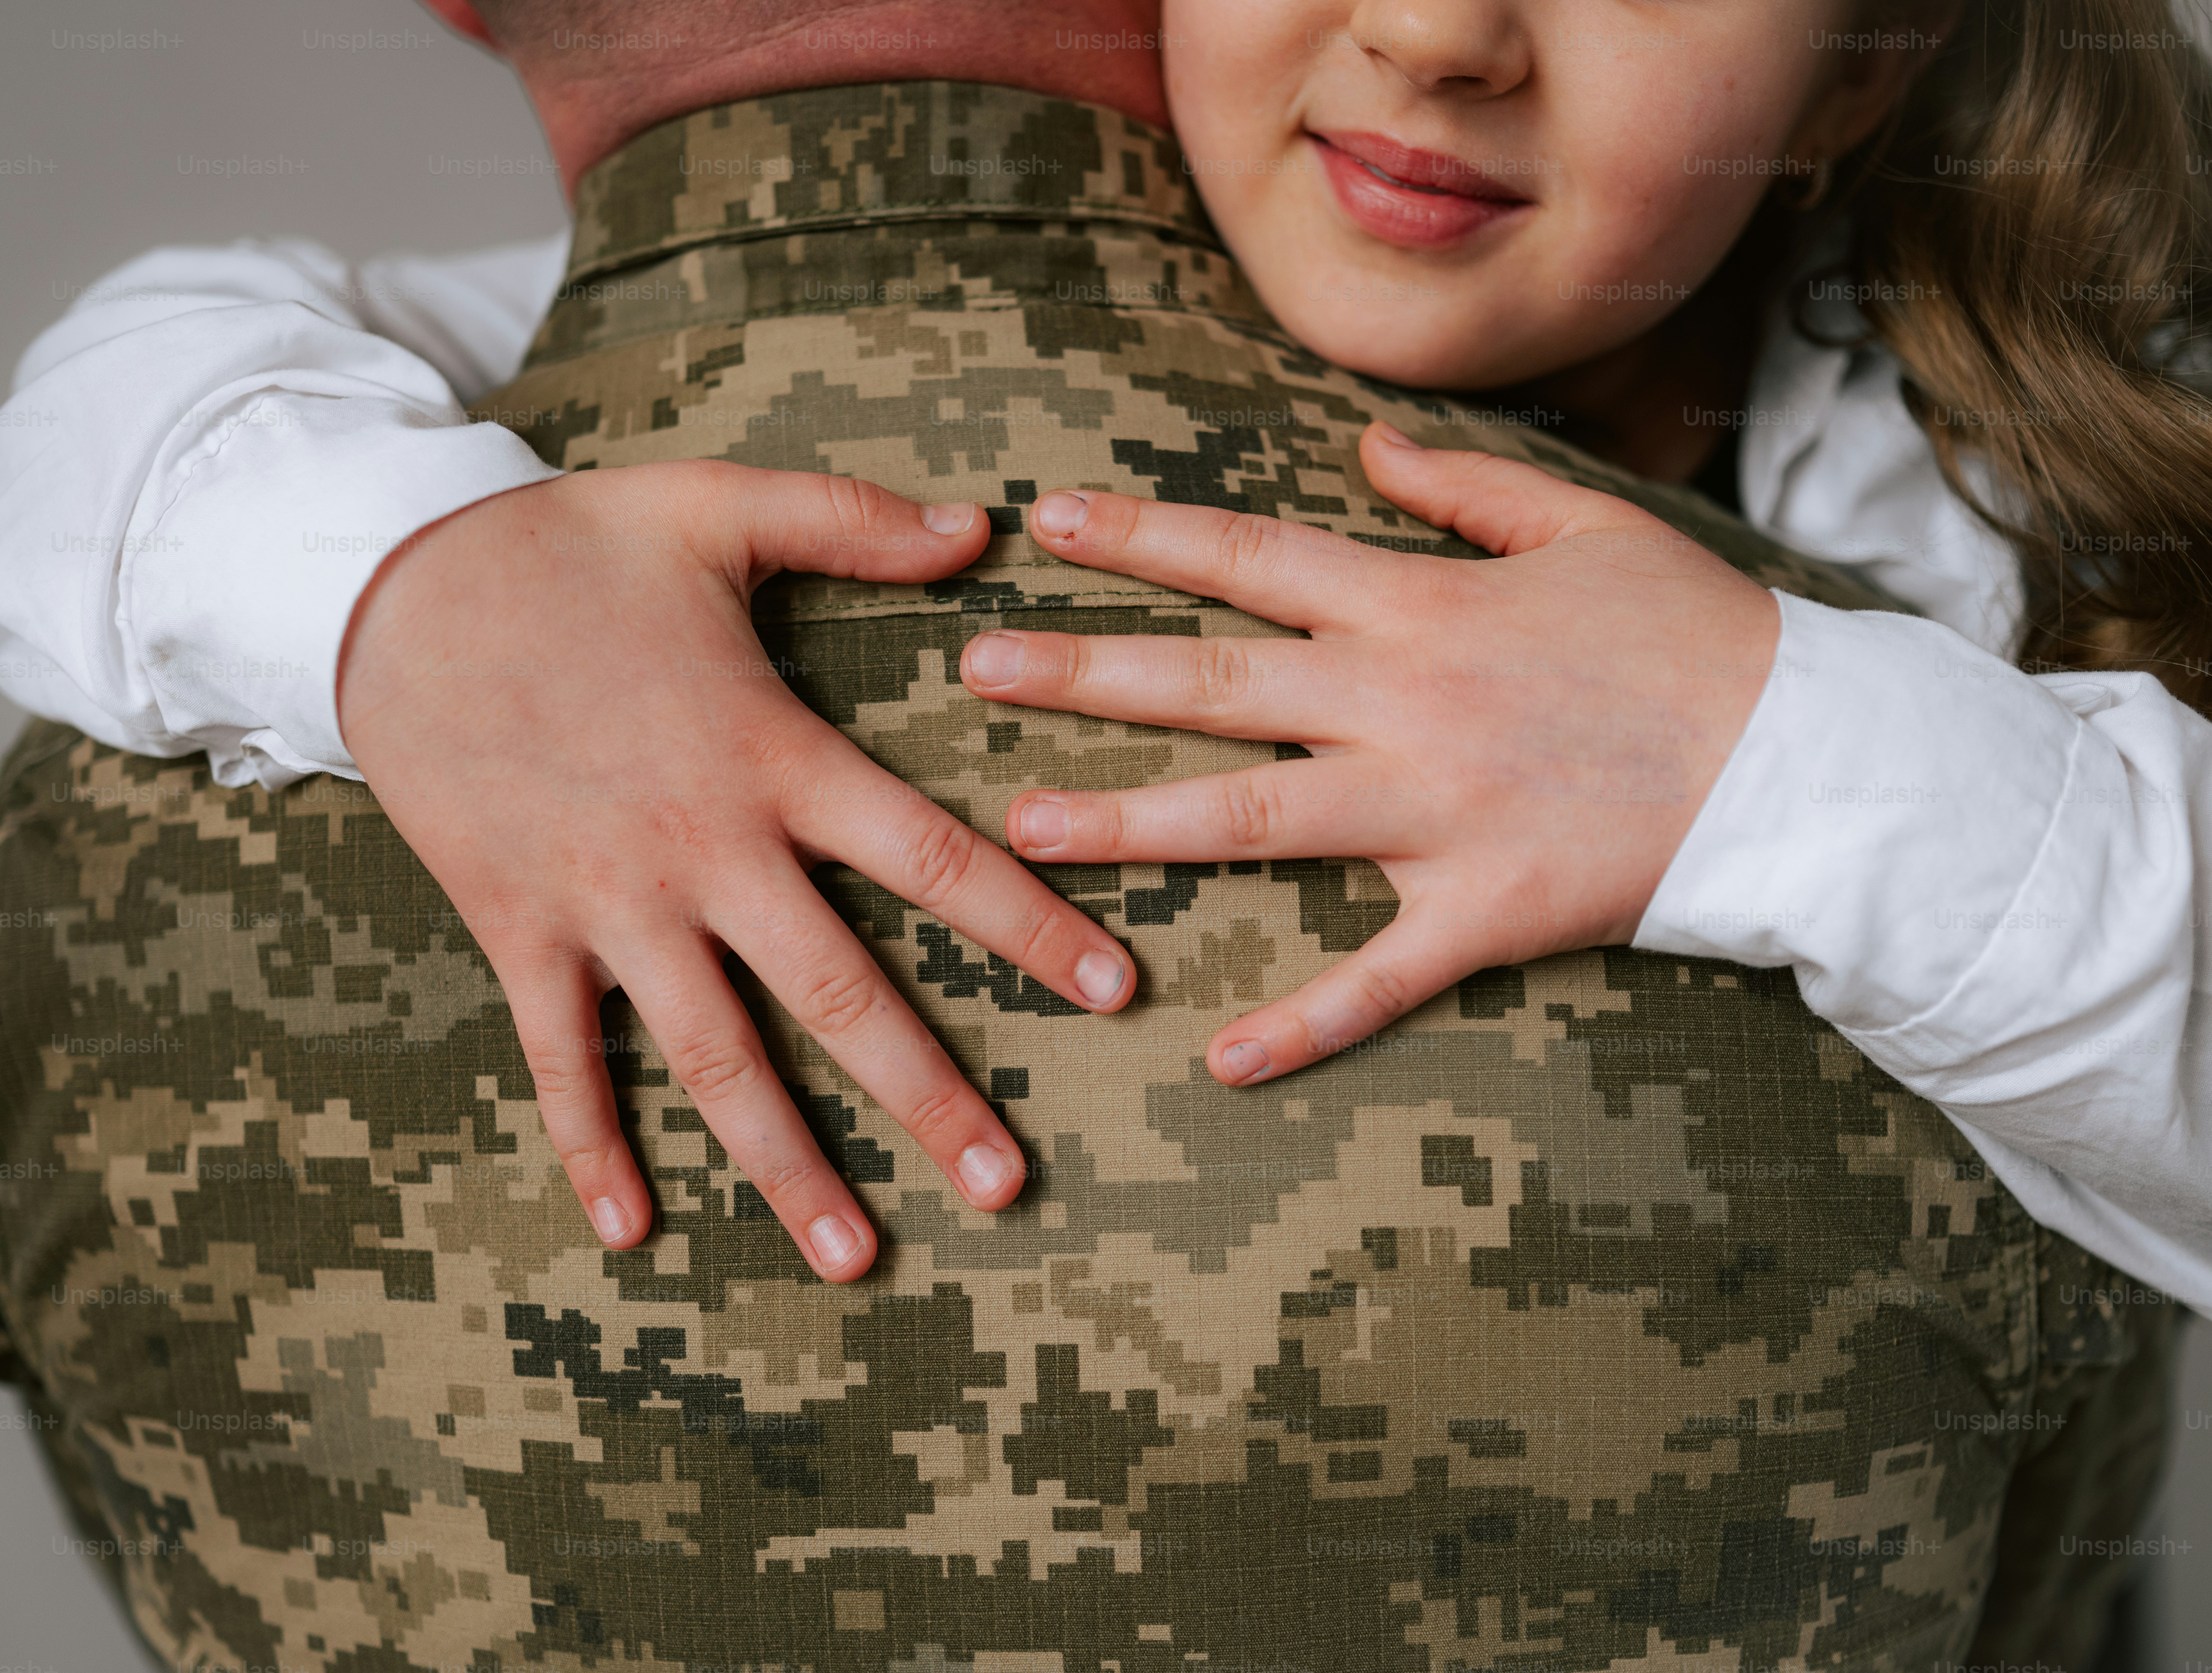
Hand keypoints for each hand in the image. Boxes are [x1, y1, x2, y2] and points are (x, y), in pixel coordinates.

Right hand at [338, 461, 1137, 1278]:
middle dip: (930, 1098)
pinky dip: (590, 1144)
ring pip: (715, 1058)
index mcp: (771, 757)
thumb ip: (855, 521)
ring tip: (858, 1259)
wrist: (392, 585)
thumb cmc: (567, 544)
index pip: (932, 859)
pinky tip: (630, 1230)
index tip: (1111, 994)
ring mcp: (608, 903)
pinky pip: (560, 1057)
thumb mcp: (717, 505)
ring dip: (788, 1165)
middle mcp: (703, 850)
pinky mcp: (520, 926)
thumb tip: (982, 524)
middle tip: (1009, 1188)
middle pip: (840, 995)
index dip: (1030, 928)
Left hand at [961, 422, 1779, 1085]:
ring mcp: (1438, 815)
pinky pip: (1378, 979)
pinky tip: (1221, 1064)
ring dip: (1132, 824)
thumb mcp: (1584, 526)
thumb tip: (1364, 455)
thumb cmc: (1696, 635)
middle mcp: (1406, 706)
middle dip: (1086, 671)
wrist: (1807, 756)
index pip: (1250, 558)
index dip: (1143, 536)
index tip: (1048, 521)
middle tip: (975, 667)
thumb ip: (1461, 490)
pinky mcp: (1485, 913)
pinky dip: (1302, 1025)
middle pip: (1215, 684)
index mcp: (1422, 611)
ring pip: (1254, 820)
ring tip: (1022, 828)